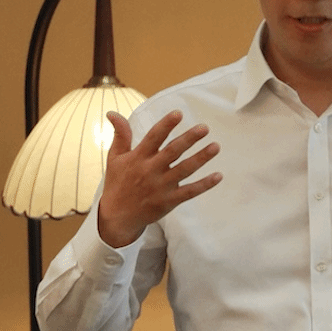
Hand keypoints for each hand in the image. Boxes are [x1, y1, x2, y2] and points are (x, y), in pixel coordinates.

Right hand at [98, 110, 221, 247]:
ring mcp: (161, 186)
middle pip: (172, 152)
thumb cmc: (117, 183)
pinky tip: (218, 176)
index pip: (153, 138)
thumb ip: (121, 135)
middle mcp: (150, 170)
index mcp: (138, 158)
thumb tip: (112, 113)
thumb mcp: (115, 158)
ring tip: (216, 147)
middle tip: (204, 128)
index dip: (166, 125)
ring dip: (201, 158)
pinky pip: (190, 192)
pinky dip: (204, 184)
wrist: (117, 217)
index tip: (178, 113)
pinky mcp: (169, 201)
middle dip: (189, 139)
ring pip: (184, 170)